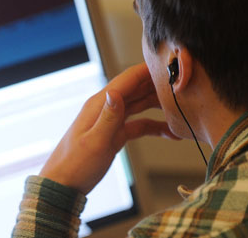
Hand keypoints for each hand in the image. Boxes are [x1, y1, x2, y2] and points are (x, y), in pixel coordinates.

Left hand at [39, 63, 178, 194]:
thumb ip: (108, 118)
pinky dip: (154, 126)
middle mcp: (106, 108)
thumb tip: (116, 92)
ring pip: (139, 105)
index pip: (127, 79)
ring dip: (158, 104)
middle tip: (184, 83)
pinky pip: (138, 125)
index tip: (169, 63)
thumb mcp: (95, 142)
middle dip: (158, 84)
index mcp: (100, 104)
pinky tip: (171, 132)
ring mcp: (111, 121)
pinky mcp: (115, 135)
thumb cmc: (75, 165)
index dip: (148, 69)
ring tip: (182, 104)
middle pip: (136, 89)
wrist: (63, 184)